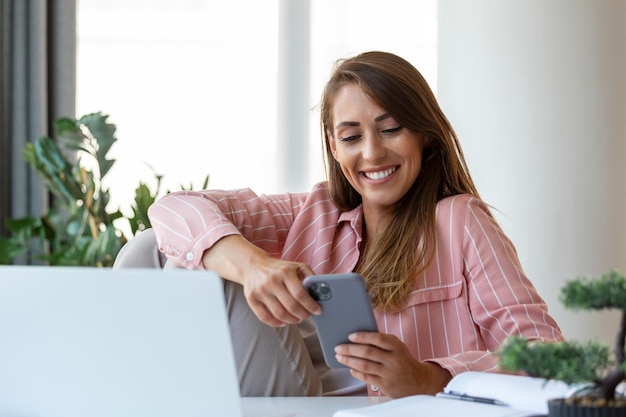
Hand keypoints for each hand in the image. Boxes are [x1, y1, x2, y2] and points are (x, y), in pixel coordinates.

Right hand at [201, 235, 321, 326]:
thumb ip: (310, 276)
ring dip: (292, 320)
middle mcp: (271, 281)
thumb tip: (321, 290)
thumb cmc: (279, 268)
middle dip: (303, 315)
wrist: (253, 265)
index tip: (318, 311)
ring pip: (279, 314)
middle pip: (291, 306)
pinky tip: (284, 321)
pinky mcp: (251, 299)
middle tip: (308, 316)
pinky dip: (276, 323)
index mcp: (285, 272)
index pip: (300, 294)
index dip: (311, 305)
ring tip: (298, 318)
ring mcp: (260, 291)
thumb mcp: (296, 266)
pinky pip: (264, 317)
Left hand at [334, 332, 451, 397]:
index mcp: (397, 347)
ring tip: (340, 357)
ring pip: (365, 365)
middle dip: (350, 349)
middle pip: (368, 352)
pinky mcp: (386, 385)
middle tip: (338, 347)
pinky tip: (350, 368)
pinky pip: (367, 377)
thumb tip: (360, 336)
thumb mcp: (398, 346)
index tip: (350, 336)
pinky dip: (356, 372)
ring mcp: (390, 373)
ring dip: (349, 360)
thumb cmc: (403, 360)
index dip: (363, 336)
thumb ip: (383, 341)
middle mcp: (394, 360)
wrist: (418, 381)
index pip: (378, 339)